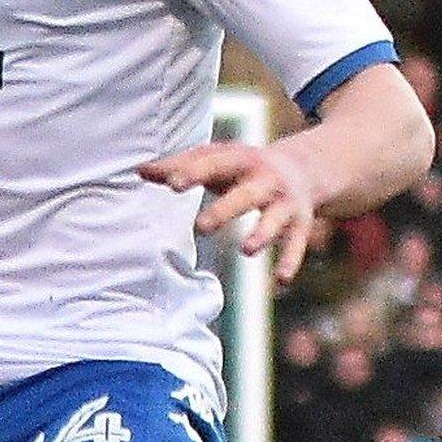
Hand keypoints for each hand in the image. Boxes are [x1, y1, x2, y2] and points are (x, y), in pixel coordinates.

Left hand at [139, 142, 318, 287]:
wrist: (302, 167)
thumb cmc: (240, 166)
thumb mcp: (214, 159)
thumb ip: (178, 166)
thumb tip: (139, 171)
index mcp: (239, 159)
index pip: (214, 164)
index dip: (193, 173)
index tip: (172, 184)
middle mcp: (265, 179)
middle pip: (246, 195)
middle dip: (226, 210)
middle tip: (201, 228)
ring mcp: (285, 202)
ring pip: (275, 219)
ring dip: (263, 234)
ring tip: (246, 251)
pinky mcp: (301, 223)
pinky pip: (296, 244)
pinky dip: (290, 262)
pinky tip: (280, 282)